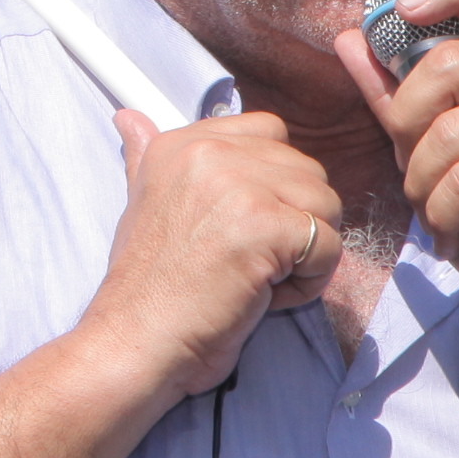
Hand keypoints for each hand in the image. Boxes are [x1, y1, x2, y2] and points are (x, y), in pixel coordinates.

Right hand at [81, 110, 345, 405]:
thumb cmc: (146, 286)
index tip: (240, 224)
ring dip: (305, 252)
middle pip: (306, 171)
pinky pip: (329, 244)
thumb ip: (145, 157)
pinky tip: (266, 295)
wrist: (138, 339)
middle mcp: (209, 151)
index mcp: (181, 143)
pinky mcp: (268, 225)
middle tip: (249, 260)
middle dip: (293, 221)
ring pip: (326, 204)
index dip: (273, 184)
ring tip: (259, 279)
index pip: (269, 133)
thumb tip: (129, 118)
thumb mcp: (140, 205)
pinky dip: (310, 281)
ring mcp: (239, 185)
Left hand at [336, 0, 458, 328]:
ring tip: (441, 211)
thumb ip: (397, 92)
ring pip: (449, 131)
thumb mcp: (437, 144)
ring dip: (424, 184)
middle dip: (408, 124)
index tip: (402, 9)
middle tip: (416, 169)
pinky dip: (445, 214)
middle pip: (447, 65)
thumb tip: (350, 38)